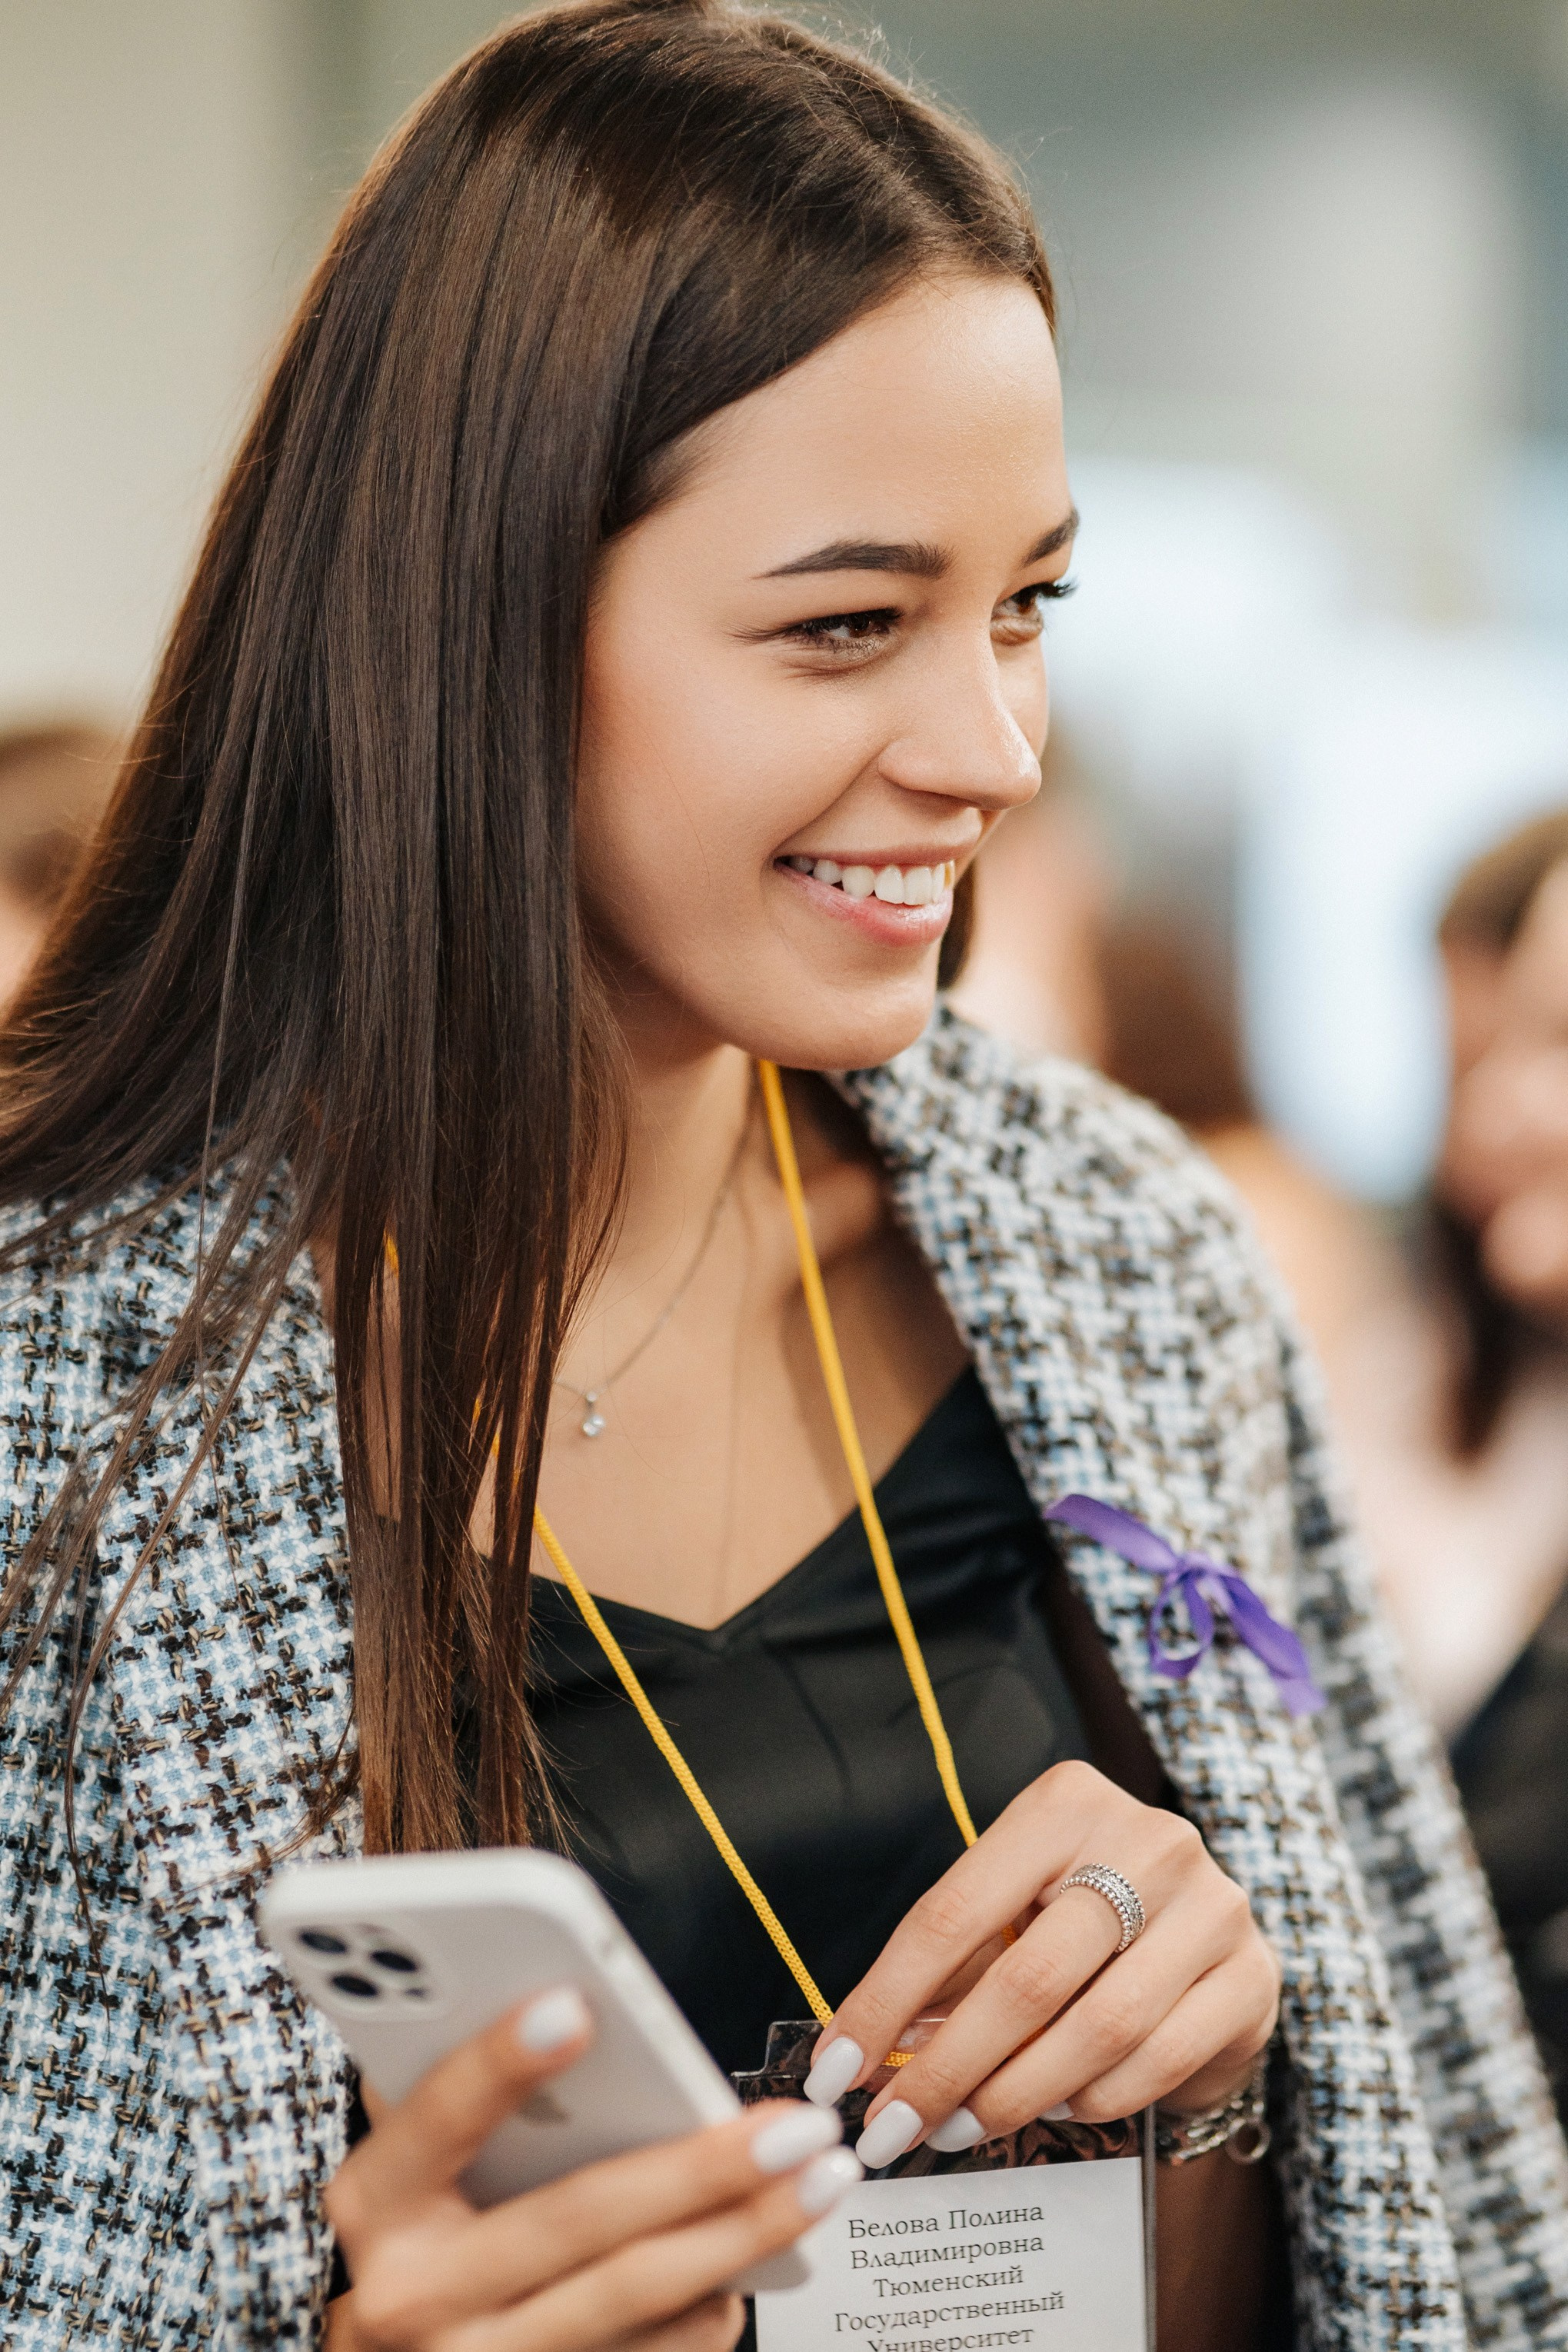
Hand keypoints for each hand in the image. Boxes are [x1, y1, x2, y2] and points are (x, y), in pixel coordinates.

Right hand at [326, 1986, 860, 2349]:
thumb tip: (569, 1999)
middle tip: (793, 2122)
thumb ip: (468, 2093)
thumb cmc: (421, 2234)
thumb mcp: (411, 2164)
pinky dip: (716, 2301)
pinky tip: (768, 2251)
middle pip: (575, 2221)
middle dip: (698, 2168)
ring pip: (633, 2295)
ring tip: (821, 2176)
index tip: (574, 2004)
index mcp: (376, 2206)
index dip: (497, 2061)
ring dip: (743, 2232)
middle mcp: (414, 2297)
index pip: (434, 2120)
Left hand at [803, 1760, 1278, 2167]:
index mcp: (1065, 1803)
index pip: (953, 1912)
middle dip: (947, 2069)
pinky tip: (1053, 2108)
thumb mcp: (1011, 1917)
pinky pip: (1155, 2062)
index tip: (836, 2070)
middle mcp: (1147, 1839)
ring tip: (961, 2127)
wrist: (1209, 1944)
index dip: (885, 1998)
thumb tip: (862, 2053)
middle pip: (1027, 1978)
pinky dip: (1090, 2099)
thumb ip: (949, 1973)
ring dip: (1014, 2095)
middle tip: (893, 2128)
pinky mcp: (1252, 1977)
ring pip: (1095, 2028)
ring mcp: (1212, 1906)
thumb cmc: (1084, 1928)